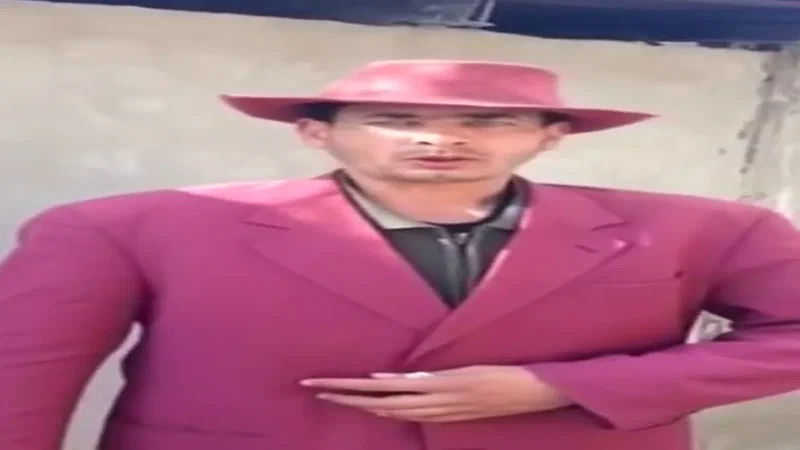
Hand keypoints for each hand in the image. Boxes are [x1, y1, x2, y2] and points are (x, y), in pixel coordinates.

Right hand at [300, 365, 571, 422]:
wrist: (532, 391)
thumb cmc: (500, 391)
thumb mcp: (463, 394)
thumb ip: (434, 389)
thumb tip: (402, 380)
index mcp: (432, 409)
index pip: (384, 408)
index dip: (354, 403)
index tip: (328, 395)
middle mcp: (431, 408)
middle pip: (377, 405)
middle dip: (343, 397)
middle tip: (313, 388)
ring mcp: (440, 397)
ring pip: (389, 399)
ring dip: (356, 393)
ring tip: (329, 385)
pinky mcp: (452, 385)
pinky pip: (415, 389)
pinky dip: (391, 387)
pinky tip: (372, 380)